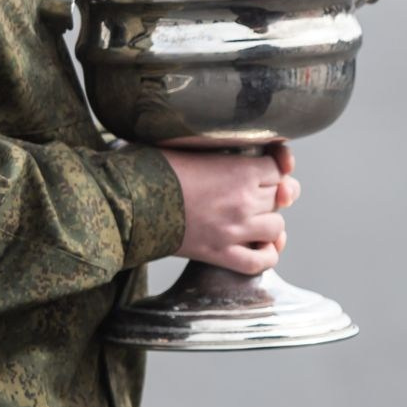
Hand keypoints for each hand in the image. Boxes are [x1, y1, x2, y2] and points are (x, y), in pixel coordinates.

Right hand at [159, 144, 300, 274]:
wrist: (128, 200)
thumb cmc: (155, 167)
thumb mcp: (195, 145)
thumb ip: (228, 149)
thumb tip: (258, 160)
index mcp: (240, 170)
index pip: (278, 170)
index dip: (270, 170)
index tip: (258, 171)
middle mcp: (243, 201)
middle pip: (277, 198)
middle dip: (266, 195)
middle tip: (245, 194)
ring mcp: (233, 230)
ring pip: (276, 227)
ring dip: (268, 222)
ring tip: (250, 217)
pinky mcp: (219, 253)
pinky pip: (259, 262)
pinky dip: (266, 255)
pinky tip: (261, 247)